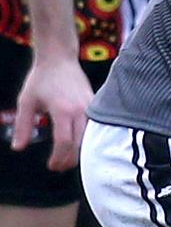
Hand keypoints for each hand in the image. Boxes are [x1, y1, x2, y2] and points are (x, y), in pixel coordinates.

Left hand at [12, 52, 91, 170]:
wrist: (59, 58)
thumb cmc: (41, 78)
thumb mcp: (26, 101)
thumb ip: (22, 126)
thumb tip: (18, 147)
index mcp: (62, 110)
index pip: (64, 142)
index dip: (58, 158)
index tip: (51, 166)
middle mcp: (80, 109)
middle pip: (80, 144)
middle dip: (70, 160)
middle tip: (59, 167)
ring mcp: (91, 106)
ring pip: (90, 137)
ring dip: (80, 152)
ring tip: (68, 160)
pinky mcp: (95, 103)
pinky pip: (94, 127)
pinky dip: (87, 140)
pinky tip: (78, 145)